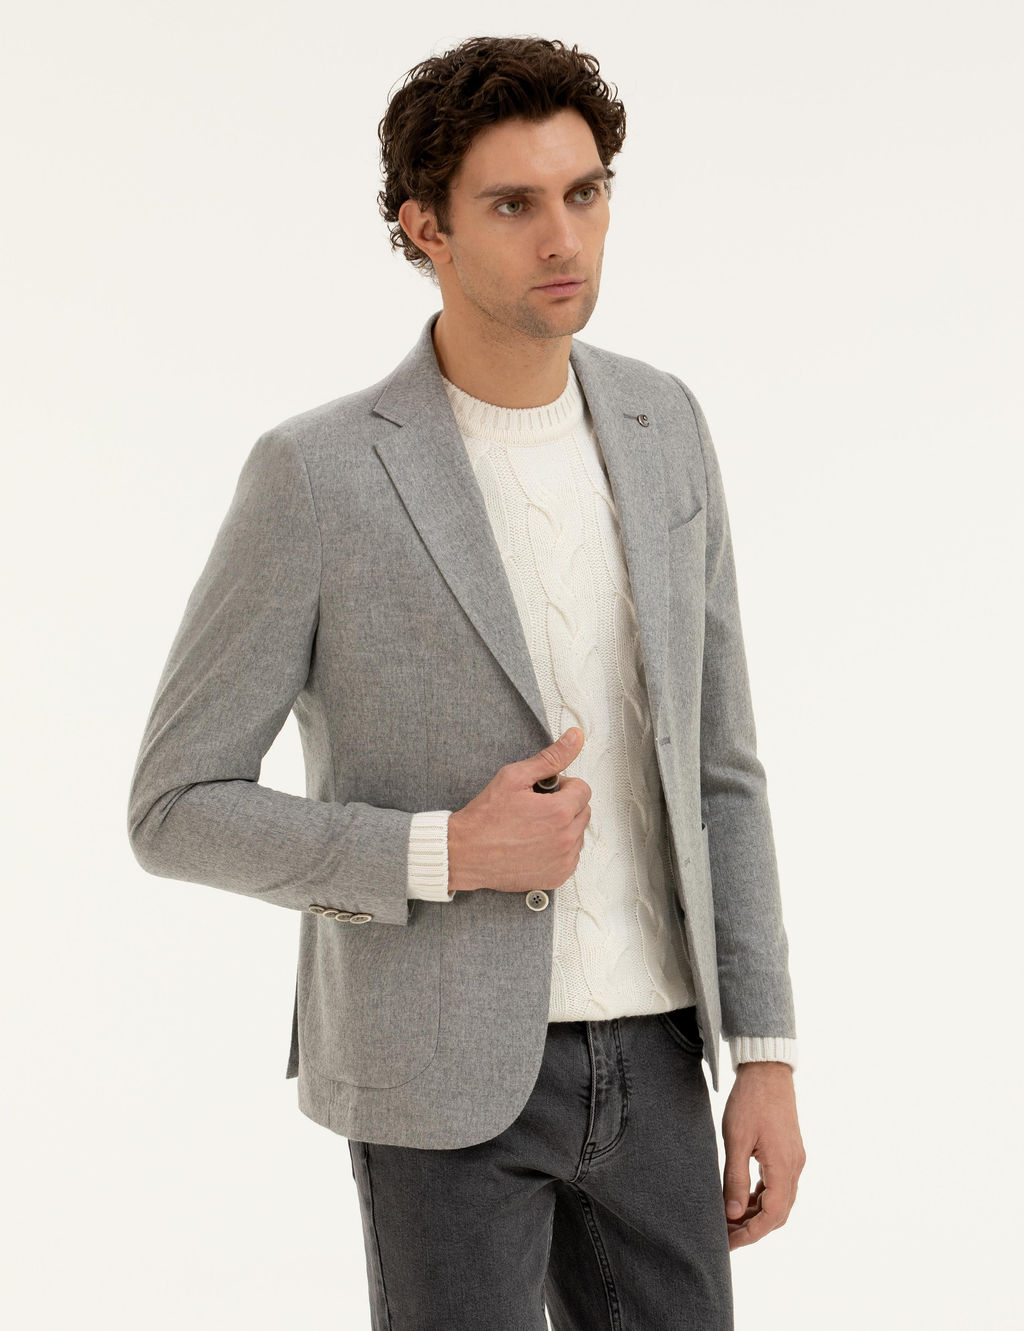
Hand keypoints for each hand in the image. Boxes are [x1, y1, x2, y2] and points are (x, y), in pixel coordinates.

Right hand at [447, 727, 591, 893]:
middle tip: (536, 808)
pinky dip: (558, 850)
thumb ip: (550, 757)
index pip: (583, 789)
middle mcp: (566, 839)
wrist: (465, 853)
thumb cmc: (486, 817)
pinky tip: (534, 845)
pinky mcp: (557, 877)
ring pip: (578, 835)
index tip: (544, 791)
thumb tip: (575, 737)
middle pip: (583, 811)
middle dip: (565, 806)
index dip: (562, 786)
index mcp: (560, 812)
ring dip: (563, 828)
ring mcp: (563, 861)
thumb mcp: (515, 777)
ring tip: (533, 828)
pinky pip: (570, 857)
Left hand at [721, 1061, 804, 1249]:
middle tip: (726, 1237)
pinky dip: (762, 1197)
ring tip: (730, 1221)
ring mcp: (794, 1160)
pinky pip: (778, 1185)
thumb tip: (732, 1214)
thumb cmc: (750, 1101)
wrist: (767, 1070)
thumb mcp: (736, 1139)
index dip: (750, 1234)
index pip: (771, 1216)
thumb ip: (735, 1179)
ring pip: (779, 1200)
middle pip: (778, 1214)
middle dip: (753, 1229)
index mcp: (783, 1167)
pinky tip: (743, 1198)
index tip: (728, 1244)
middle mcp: (794, 1167)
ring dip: (757, 1214)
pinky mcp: (789, 1152)